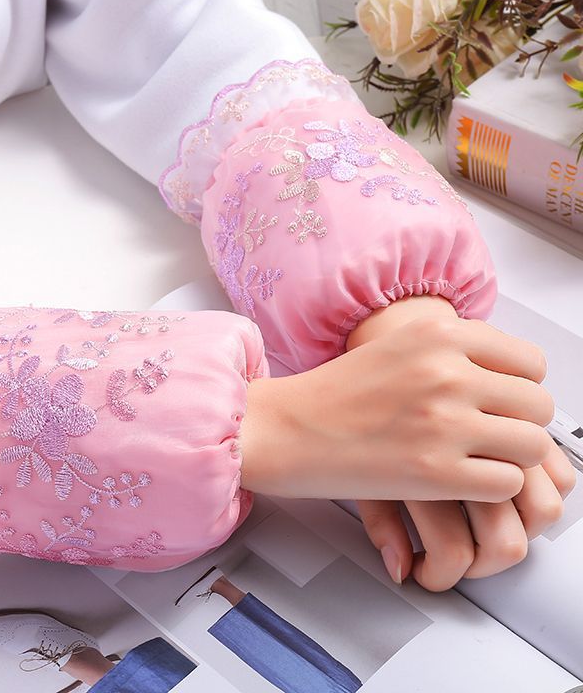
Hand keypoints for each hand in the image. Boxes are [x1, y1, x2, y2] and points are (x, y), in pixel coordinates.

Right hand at [239, 297, 556, 503]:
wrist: (285, 427)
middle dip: (520, 425)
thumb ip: (454, 353)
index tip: (503, 403)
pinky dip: (490, 488)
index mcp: (437, 333)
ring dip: (510, 459)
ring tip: (477, 460)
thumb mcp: (397, 347)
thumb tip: (513, 378)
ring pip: (531, 446)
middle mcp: (446, 371)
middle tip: (490, 436)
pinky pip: (506, 483)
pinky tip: (459, 481)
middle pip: (537, 404)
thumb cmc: (334, 392)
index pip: (529, 362)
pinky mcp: (436, 471)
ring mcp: (443, 422)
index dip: (521, 388)